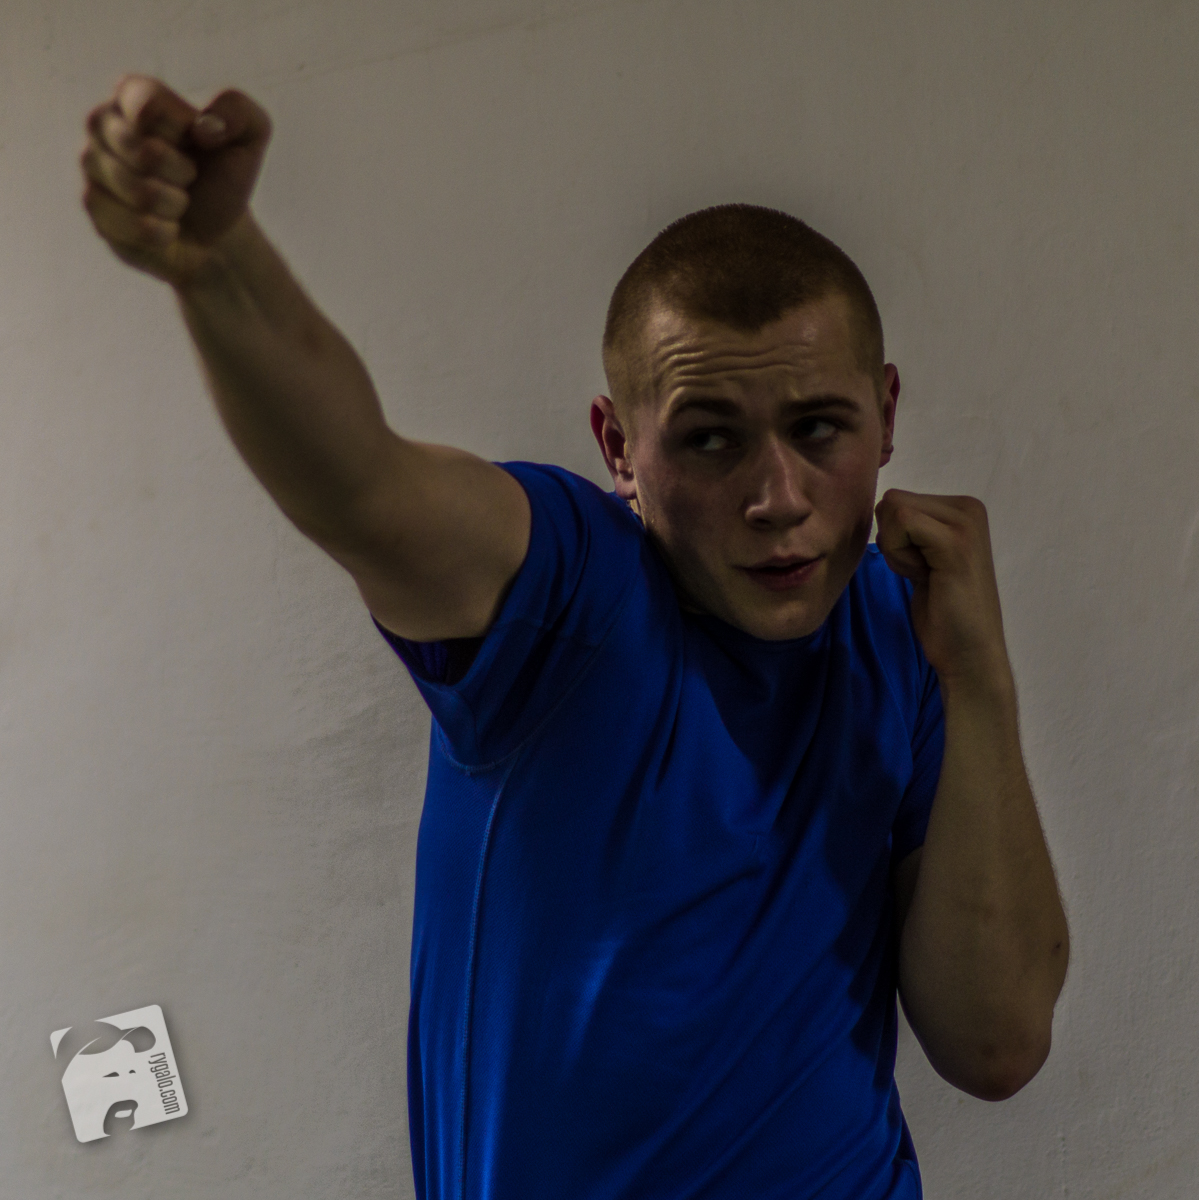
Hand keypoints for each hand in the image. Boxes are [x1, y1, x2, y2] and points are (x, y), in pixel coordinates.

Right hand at [81, 75, 271, 285]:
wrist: (217, 232)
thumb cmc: (225, 177)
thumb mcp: (251, 136)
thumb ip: (238, 109)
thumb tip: (205, 127)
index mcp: (133, 94)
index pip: (148, 105)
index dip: (182, 133)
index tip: (199, 142)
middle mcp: (101, 123)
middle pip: (143, 152)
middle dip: (182, 174)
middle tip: (189, 177)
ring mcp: (91, 165)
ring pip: (137, 191)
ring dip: (174, 205)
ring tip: (178, 202)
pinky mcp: (93, 208)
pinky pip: (130, 225)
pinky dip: (161, 233)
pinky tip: (166, 228)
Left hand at [874, 489, 1011, 691]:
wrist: (968, 650)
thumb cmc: (942, 610)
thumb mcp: (922, 556)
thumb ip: (908, 528)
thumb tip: (881, 503)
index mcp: (962, 508)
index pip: (895, 499)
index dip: (893, 538)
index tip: (922, 566)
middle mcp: (968, 506)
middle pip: (891, 501)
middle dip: (892, 541)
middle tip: (923, 572)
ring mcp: (965, 522)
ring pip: (893, 510)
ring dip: (896, 550)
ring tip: (927, 575)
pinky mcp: (955, 541)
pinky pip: (900, 525)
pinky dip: (899, 556)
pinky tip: (925, 577)